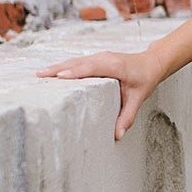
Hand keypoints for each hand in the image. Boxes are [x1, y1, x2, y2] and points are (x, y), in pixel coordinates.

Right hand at [36, 48, 163, 141]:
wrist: (151, 62)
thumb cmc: (145, 79)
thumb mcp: (139, 98)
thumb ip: (127, 116)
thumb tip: (117, 135)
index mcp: (116, 66)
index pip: (94, 67)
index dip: (77, 71)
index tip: (60, 76)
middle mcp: (105, 58)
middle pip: (79, 63)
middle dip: (58, 69)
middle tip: (40, 76)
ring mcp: (99, 56)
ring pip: (75, 61)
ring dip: (57, 66)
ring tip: (39, 74)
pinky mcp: (96, 58)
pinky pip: (77, 62)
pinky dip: (64, 66)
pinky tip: (51, 73)